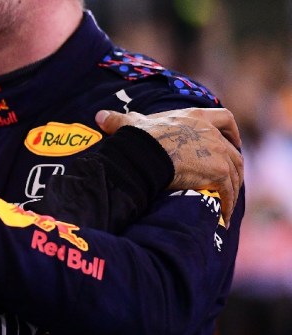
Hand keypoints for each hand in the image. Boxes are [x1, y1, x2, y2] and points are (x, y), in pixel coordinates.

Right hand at [95, 108, 243, 219]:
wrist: (144, 154)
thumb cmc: (137, 138)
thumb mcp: (130, 125)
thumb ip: (119, 120)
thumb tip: (100, 116)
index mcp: (195, 117)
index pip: (225, 119)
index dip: (231, 131)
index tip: (233, 141)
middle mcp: (212, 133)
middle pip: (234, 152)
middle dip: (235, 167)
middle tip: (229, 181)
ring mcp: (218, 153)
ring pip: (235, 174)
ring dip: (232, 190)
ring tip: (225, 205)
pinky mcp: (218, 172)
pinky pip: (228, 192)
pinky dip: (227, 205)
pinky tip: (222, 217)